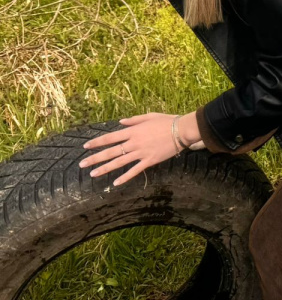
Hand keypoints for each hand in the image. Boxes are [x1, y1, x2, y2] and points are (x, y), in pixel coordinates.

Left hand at [79, 111, 203, 185]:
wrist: (181, 130)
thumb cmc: (166, 121)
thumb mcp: (148, 116)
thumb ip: (133, 120)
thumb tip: (120, 122)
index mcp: (132, 131)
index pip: (110, 138)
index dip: (96, 142)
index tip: (85, 147)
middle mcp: (133, 143)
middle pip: (110, 152)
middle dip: (95, 158)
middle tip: (82, 165)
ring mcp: (141, 153)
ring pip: (119, 162)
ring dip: (105, 168)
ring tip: (93, 174)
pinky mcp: (149, 161)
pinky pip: (135, 170)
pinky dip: (125, 177)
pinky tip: (115, 183)